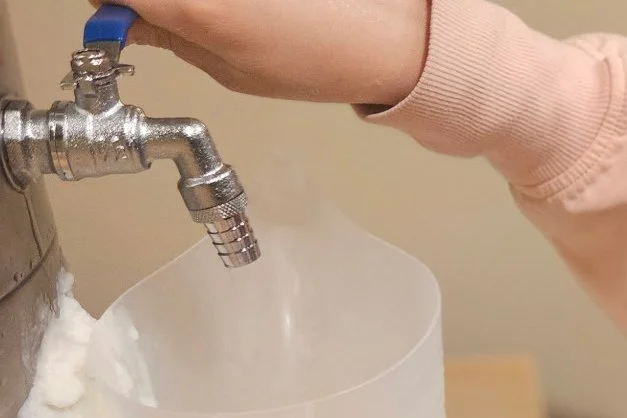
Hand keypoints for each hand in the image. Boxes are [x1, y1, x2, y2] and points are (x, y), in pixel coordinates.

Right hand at [92, 0, 429, 105]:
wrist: (386, 36)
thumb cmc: (320, 59)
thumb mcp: (230, 69)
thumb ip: (166, 36)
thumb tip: (121, 18)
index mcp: (193, 4)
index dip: (107, 3)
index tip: (117, 15)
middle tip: (158, 13)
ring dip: (189, 2)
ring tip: (229, 18)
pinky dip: (224, 2)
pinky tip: (251, 11)